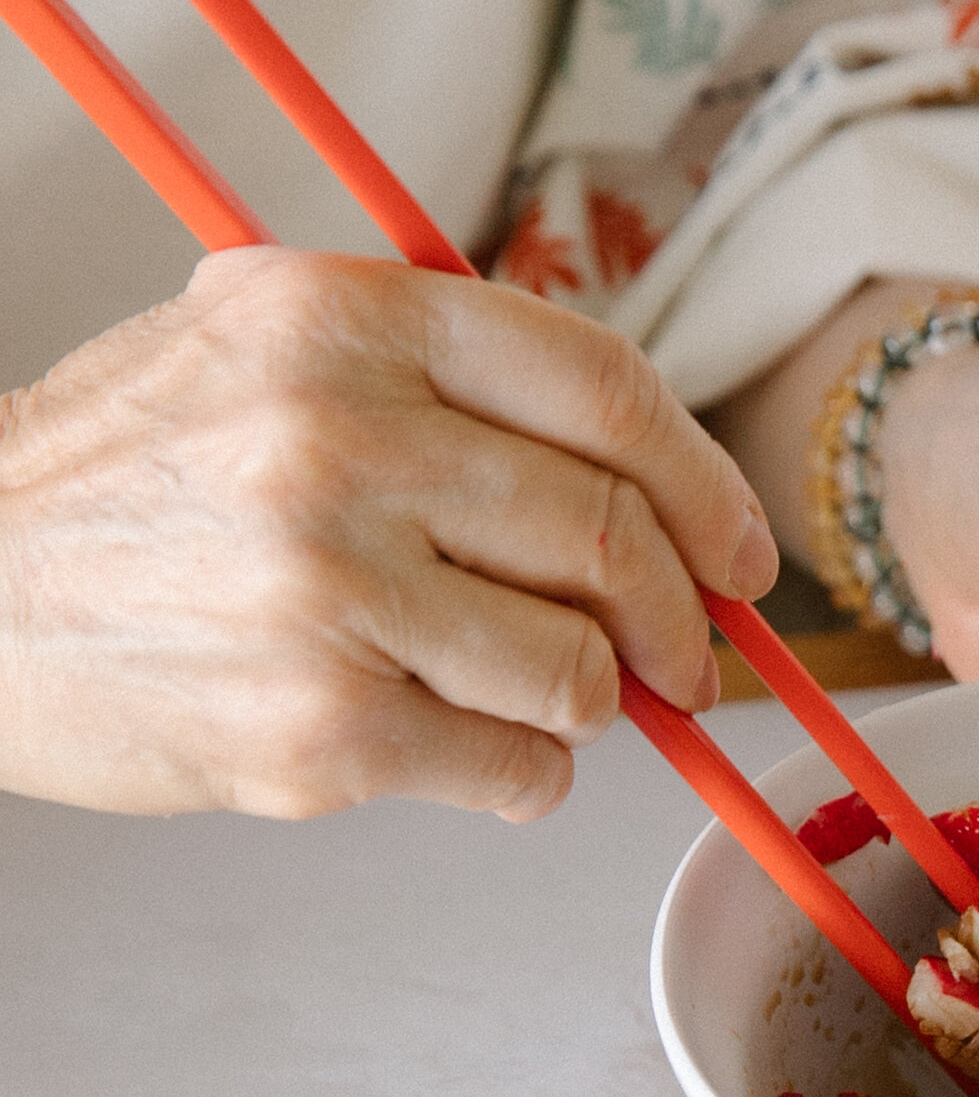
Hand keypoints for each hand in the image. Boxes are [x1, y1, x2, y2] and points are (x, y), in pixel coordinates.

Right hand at [0, 248, 776, 819]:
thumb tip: (634, 447)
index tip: (739, 551)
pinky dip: (523, 774)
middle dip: (681, 619)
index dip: (706, 482)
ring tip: (533, 697)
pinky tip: (467, 749)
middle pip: (614, 537)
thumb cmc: (120, 477)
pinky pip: (514, 766)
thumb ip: (429, 355)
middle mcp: (341, 441)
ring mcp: (329, 590)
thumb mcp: (247, 334)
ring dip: (593, 703)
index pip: (606, 388)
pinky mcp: (316, 726)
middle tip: (686, 659)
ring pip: (583, 668)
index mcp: (345, 321)